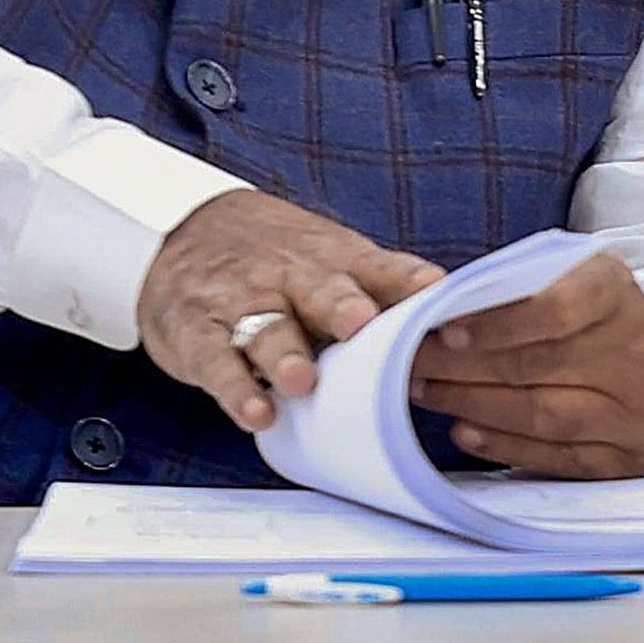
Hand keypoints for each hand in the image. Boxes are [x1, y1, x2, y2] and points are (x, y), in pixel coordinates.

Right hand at [139, 189, 445, 433]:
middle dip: (342, 306)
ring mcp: (243, 303)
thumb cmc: (282, 260)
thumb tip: (458, 324)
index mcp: (337, 259)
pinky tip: (257, 413)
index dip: (409, 283)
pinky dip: (236, 389)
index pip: (380, 267)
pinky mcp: (199, 334)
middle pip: (321, 289)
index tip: (437, 297)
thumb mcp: (336, 260)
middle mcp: (292, 277)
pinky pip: (217, 362)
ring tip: (304, 381)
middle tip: (361, 323)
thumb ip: (390, 289)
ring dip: (287, 355)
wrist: (185, 229)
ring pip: (268, 328)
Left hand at [408, 250, 643, 478]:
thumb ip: (509, 289)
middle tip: (409, 364)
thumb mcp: (558, 276)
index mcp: (614, 293)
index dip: (497, 324)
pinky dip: (506, 447)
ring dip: (475, 406)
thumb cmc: (582, 314)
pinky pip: (560, 459)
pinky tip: (466, 433)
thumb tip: (436, 306)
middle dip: (462, 367)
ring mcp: (635, 408)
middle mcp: (632, 350)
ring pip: (545, 415)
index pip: (556, 308)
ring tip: (427, 394)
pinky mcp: (628, 455)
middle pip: (538, 364)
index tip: (445, 331)